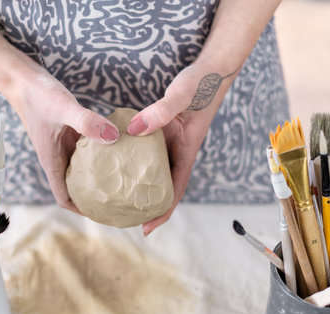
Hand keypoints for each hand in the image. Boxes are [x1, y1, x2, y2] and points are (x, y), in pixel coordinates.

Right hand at [3, 65, 119, 211]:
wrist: (23, 78)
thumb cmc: (37, 95)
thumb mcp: (63, 108)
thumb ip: (87, 122)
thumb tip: (114, 137)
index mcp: (52, 161)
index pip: (64, 197)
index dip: (81, 210)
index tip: (102, 215)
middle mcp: (59, 157)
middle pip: (76, 188)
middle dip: (95, 199)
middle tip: (120, 203)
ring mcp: (65, 145)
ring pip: (83, 169)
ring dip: (99, 177)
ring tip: (124, 181)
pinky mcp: (71, 132)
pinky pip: (89, 149)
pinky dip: (102, 154)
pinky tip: (119, 149)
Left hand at [127, 63, 235, 234]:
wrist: (212, 69)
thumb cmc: (200, 83)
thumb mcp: (181, 96)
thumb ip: (160, 111)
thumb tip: (133, 130)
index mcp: (187, 150)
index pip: (174, 190)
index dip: (163, 212)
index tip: (146, 229)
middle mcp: (178, 151)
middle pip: (163, 187)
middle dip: (148, 207)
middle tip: (124, 220)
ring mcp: (171, 142)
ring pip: (154, 171)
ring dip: (141, 187)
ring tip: (117, 199)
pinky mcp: (163, 131)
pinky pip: (147, 153)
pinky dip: (135, 162)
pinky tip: (119, 163)